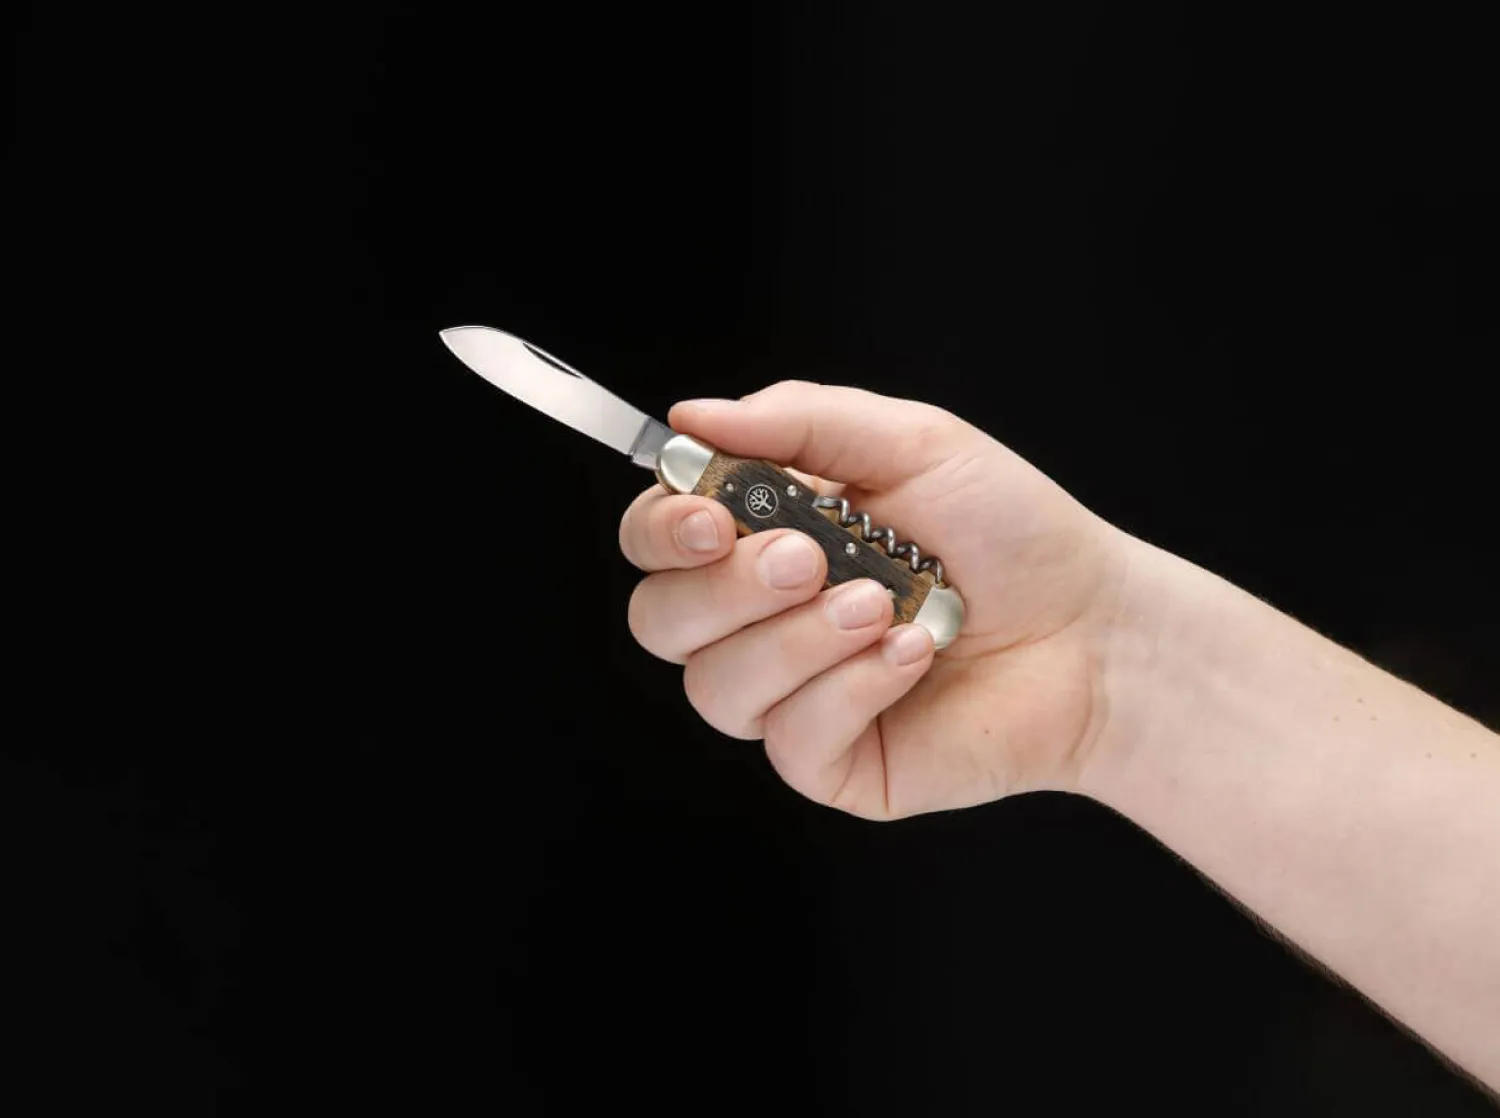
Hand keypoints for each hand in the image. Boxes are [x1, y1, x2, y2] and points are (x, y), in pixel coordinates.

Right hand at [618, 382, 1130, 819]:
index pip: (656, 539)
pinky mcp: (831, 761)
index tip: (709, 517)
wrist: (1093, 628)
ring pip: (718, 688)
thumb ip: (798, 422)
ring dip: (800, 640)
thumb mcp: (911, 443)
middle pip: (660, 620)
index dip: (661, 530)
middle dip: (728, 588)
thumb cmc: (1010, 531)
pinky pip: (792, 737)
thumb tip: (690, 417)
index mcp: (763, 536)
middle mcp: (761, 620)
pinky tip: (914, 657)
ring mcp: (791, 696)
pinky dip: (854, 688)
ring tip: (885, 608)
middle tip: (811, 558)